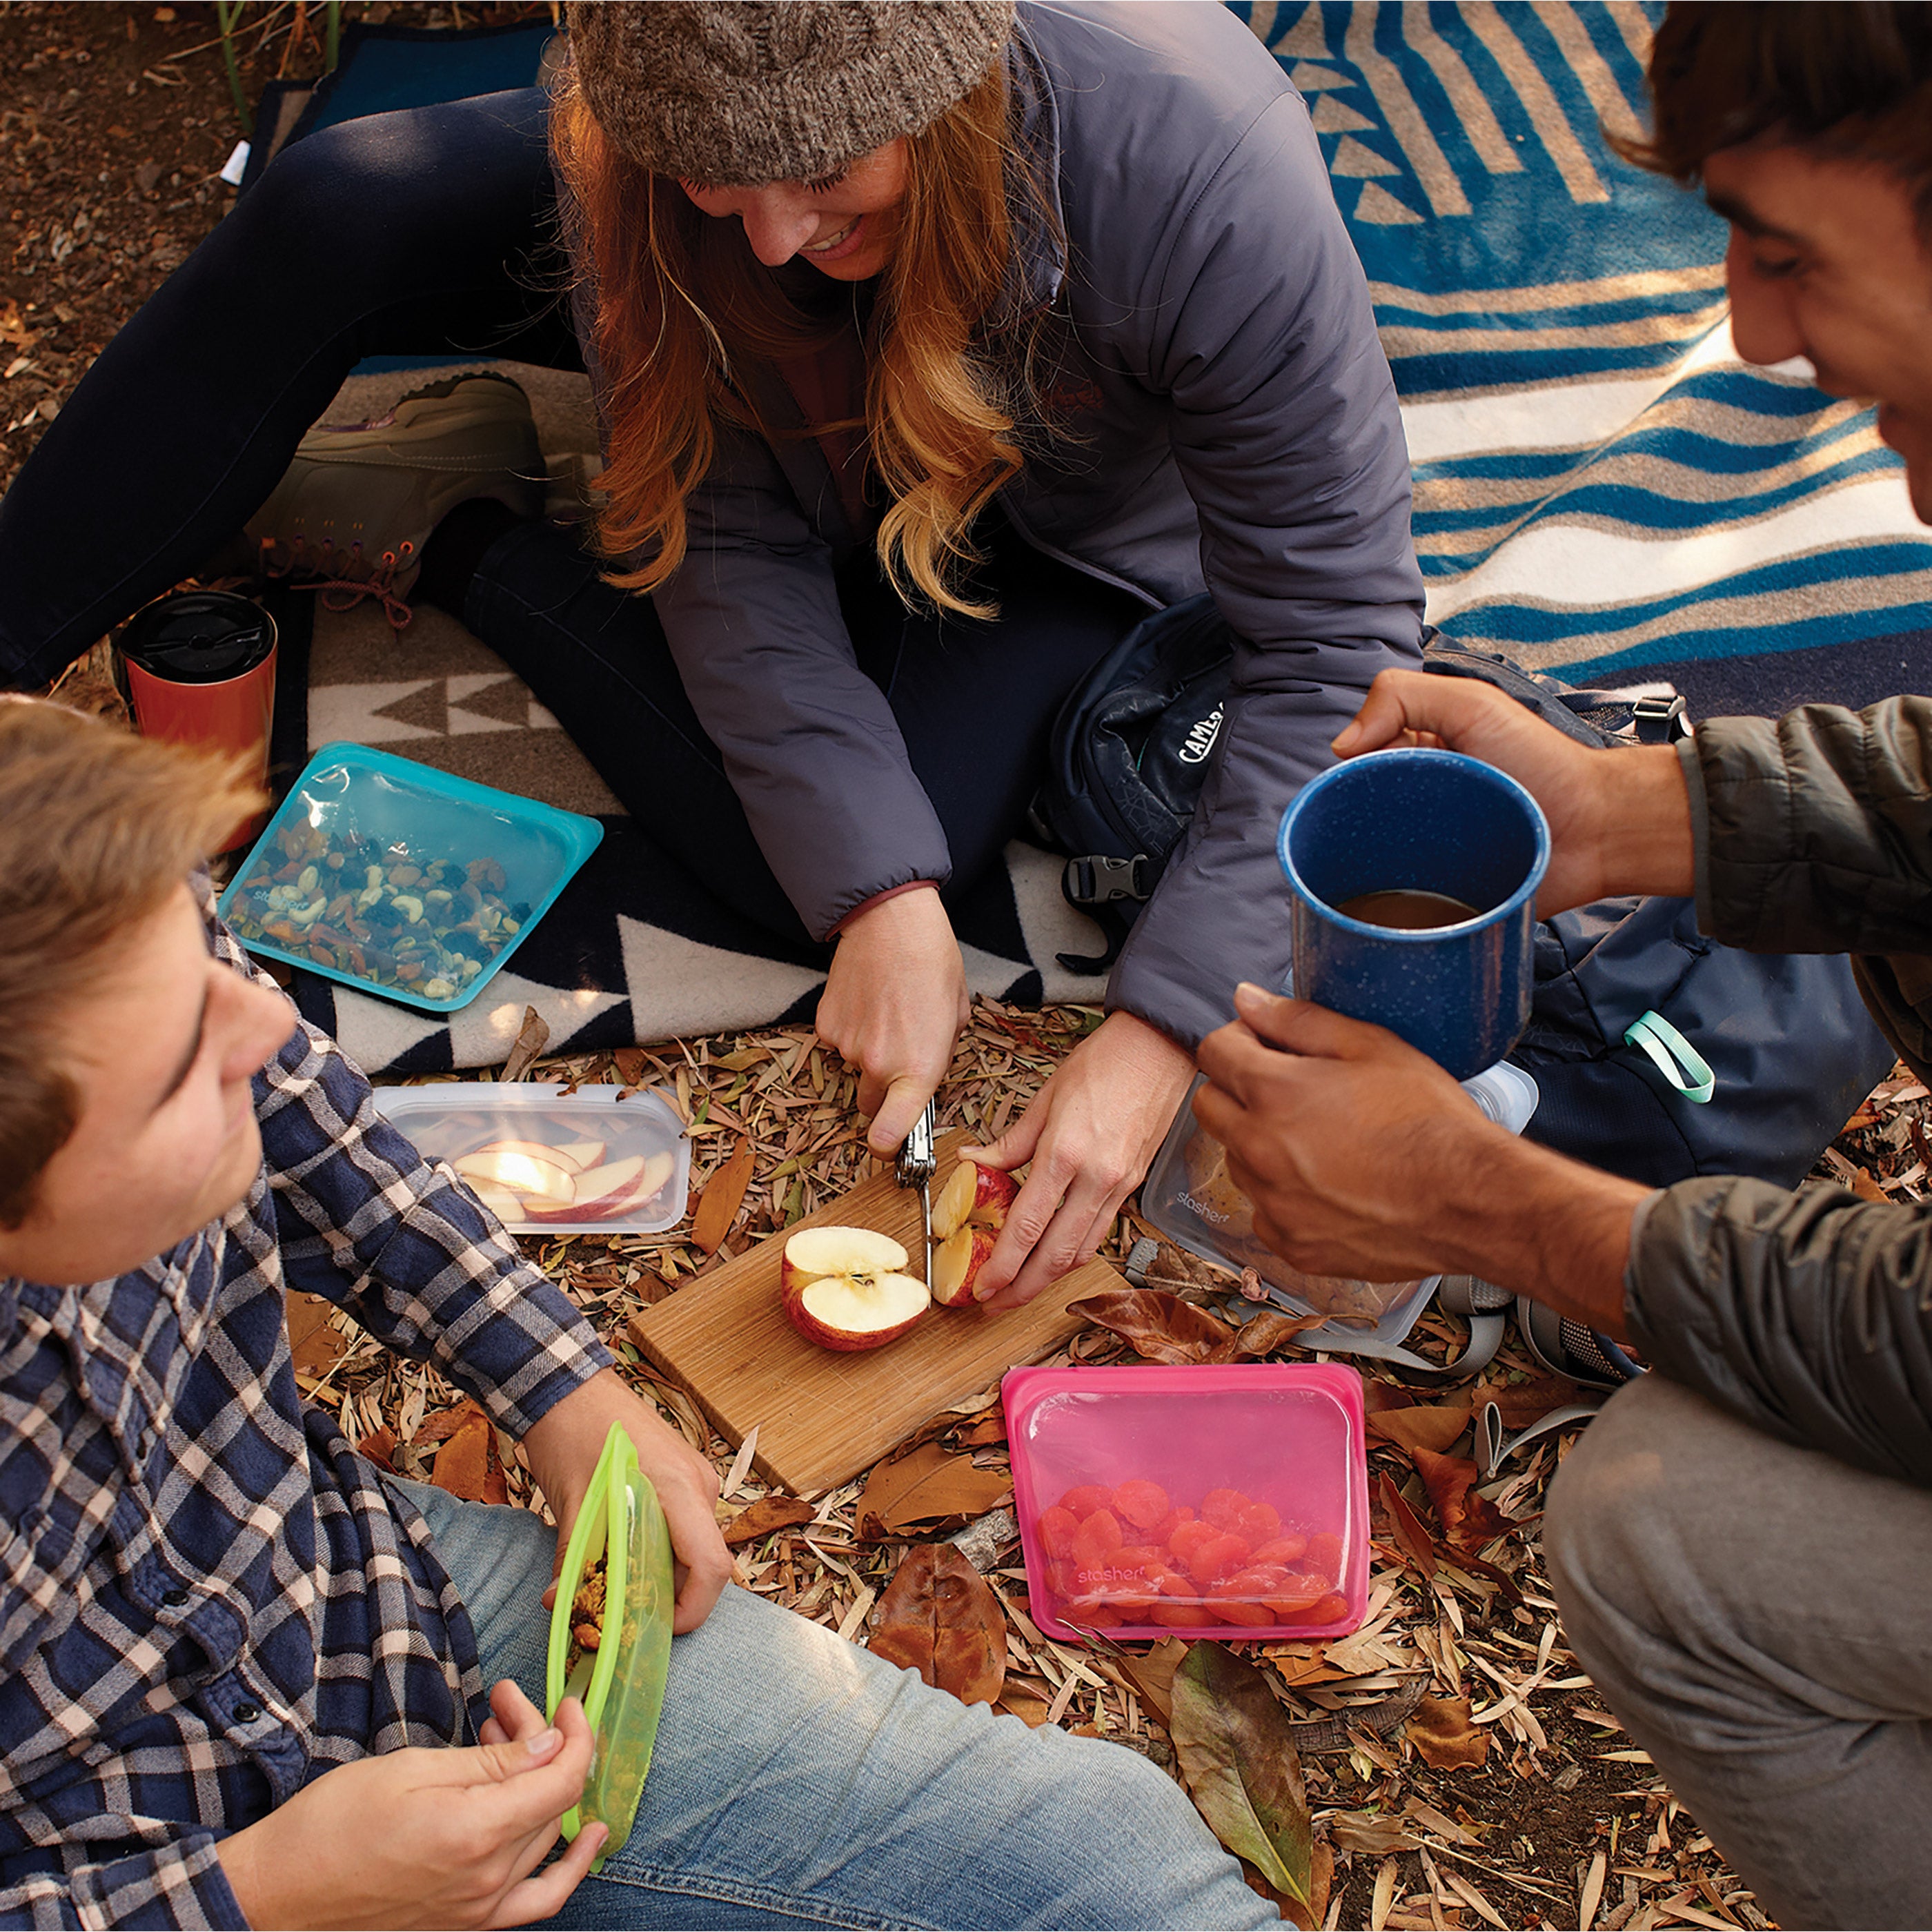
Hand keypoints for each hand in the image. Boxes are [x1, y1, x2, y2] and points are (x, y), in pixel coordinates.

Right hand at [218, 1681, 603, 1929]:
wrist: (279, 1893)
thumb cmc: (333, 1824)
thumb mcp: (413, 1769)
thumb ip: (493, 1762)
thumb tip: (553, 1746)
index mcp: (475, 1834)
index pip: (563, 1780)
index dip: (577, 1735)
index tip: (567, 1702)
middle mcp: (486, 1881)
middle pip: (551, 1803)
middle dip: (542, 1744)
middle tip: (506, 1707)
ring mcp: (478, 1911)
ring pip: (544, 1840)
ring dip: (541, 1786)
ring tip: (507, 1744)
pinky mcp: (465, 1925)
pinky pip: (536, 1900)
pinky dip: (566, 1868)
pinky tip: (584, 1838)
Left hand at [519, 1368, 732, 1633]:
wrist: (566, 1384)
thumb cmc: (571, 1434)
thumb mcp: (571, 1503)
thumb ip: (572, 1560)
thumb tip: (560, 1607)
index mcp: (679, 1489)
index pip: (711, 1567)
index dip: (690, 1610)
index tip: (653, 1628)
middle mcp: (697, 1484)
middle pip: (703, 1561)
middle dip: (669, 1596)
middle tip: (623, 1612)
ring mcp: (693, 1476)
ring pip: (692, 1545)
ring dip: (661, 1571)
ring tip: (615, 1580)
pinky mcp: (681, 1473)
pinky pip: (682, 1525)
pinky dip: (658, 1547)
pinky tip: (620, 1549)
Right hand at [816, 886, 970, 1156]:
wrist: (890, 921)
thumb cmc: (932, 961)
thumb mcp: (957, 1013)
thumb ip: (942, 1051)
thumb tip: (929, 1062)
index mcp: (919, 1069)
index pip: (892, 1135)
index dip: (889, 1148)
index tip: (891, 1147)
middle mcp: (879, 1066)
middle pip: (872, 1105)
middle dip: (884, 1092)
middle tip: (898, 1055)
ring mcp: (848, 1048)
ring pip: (856, 1069)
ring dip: (869, 1053)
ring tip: (886, 1012)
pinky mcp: (826, 1027)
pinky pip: (838, 1043)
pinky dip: (850, 1030)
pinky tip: (866, 1000)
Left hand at [965, 1011, 1193, 1307]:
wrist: (1159, 1049)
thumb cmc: (1104, 1063)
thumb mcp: (1045, 1098)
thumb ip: (1009, 1142)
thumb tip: (973, 1163)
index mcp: (1065, 1153)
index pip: (1027, 1225)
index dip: (1003, 1265)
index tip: (983, 1286)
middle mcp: (1096, 1177)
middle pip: (1056, 1254)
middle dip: (1022, 1289)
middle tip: (995, 1304)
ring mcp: (1119, 1185)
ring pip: (1082, 1252)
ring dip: (1049, 1279)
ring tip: (1020, 1289)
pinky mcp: (1134, 1186)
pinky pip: (1101, 1232)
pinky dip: (1075, 1253)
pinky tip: (1054, 1257)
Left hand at [1194, 983, 1643, 1331]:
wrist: (1470, 1202)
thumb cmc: (1429, 1119)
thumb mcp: (1371, 1047)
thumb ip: (1298, 1020)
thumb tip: (1245, 999)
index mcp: (1273, 1093)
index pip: (1214, 1053)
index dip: (1240, 1040)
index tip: (1269, 1046)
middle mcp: (1258, 1151)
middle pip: (1210, 1106)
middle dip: (1238, 1090)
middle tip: (1292, 1091)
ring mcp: (1272, 1204)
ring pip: (1237, 1159)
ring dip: (1261, 1143)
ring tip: (1322, 1140)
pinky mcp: (1291, 1244)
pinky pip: (1265, 1211)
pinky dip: (1285, 1196)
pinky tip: (1330, 1186)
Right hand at [1334, 669, 1694, 913]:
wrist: (1596, 830)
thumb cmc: (1546, 764)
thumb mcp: (1473, 704)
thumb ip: (1403, 695)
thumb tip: (1341, 745)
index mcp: (1421, 754)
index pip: (1358, 761)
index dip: (1352, 768)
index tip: (1367, 775)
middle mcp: (1420, 802)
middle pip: (1359, 810)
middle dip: (1359, 816)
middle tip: (1387, 817)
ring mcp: (1428, 849)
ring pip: (1371, 858)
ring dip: (1373, 860)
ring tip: (1395, 854)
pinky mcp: (1440, 893)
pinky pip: (1399, 900)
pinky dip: (1393, 897)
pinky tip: (1400, 890)